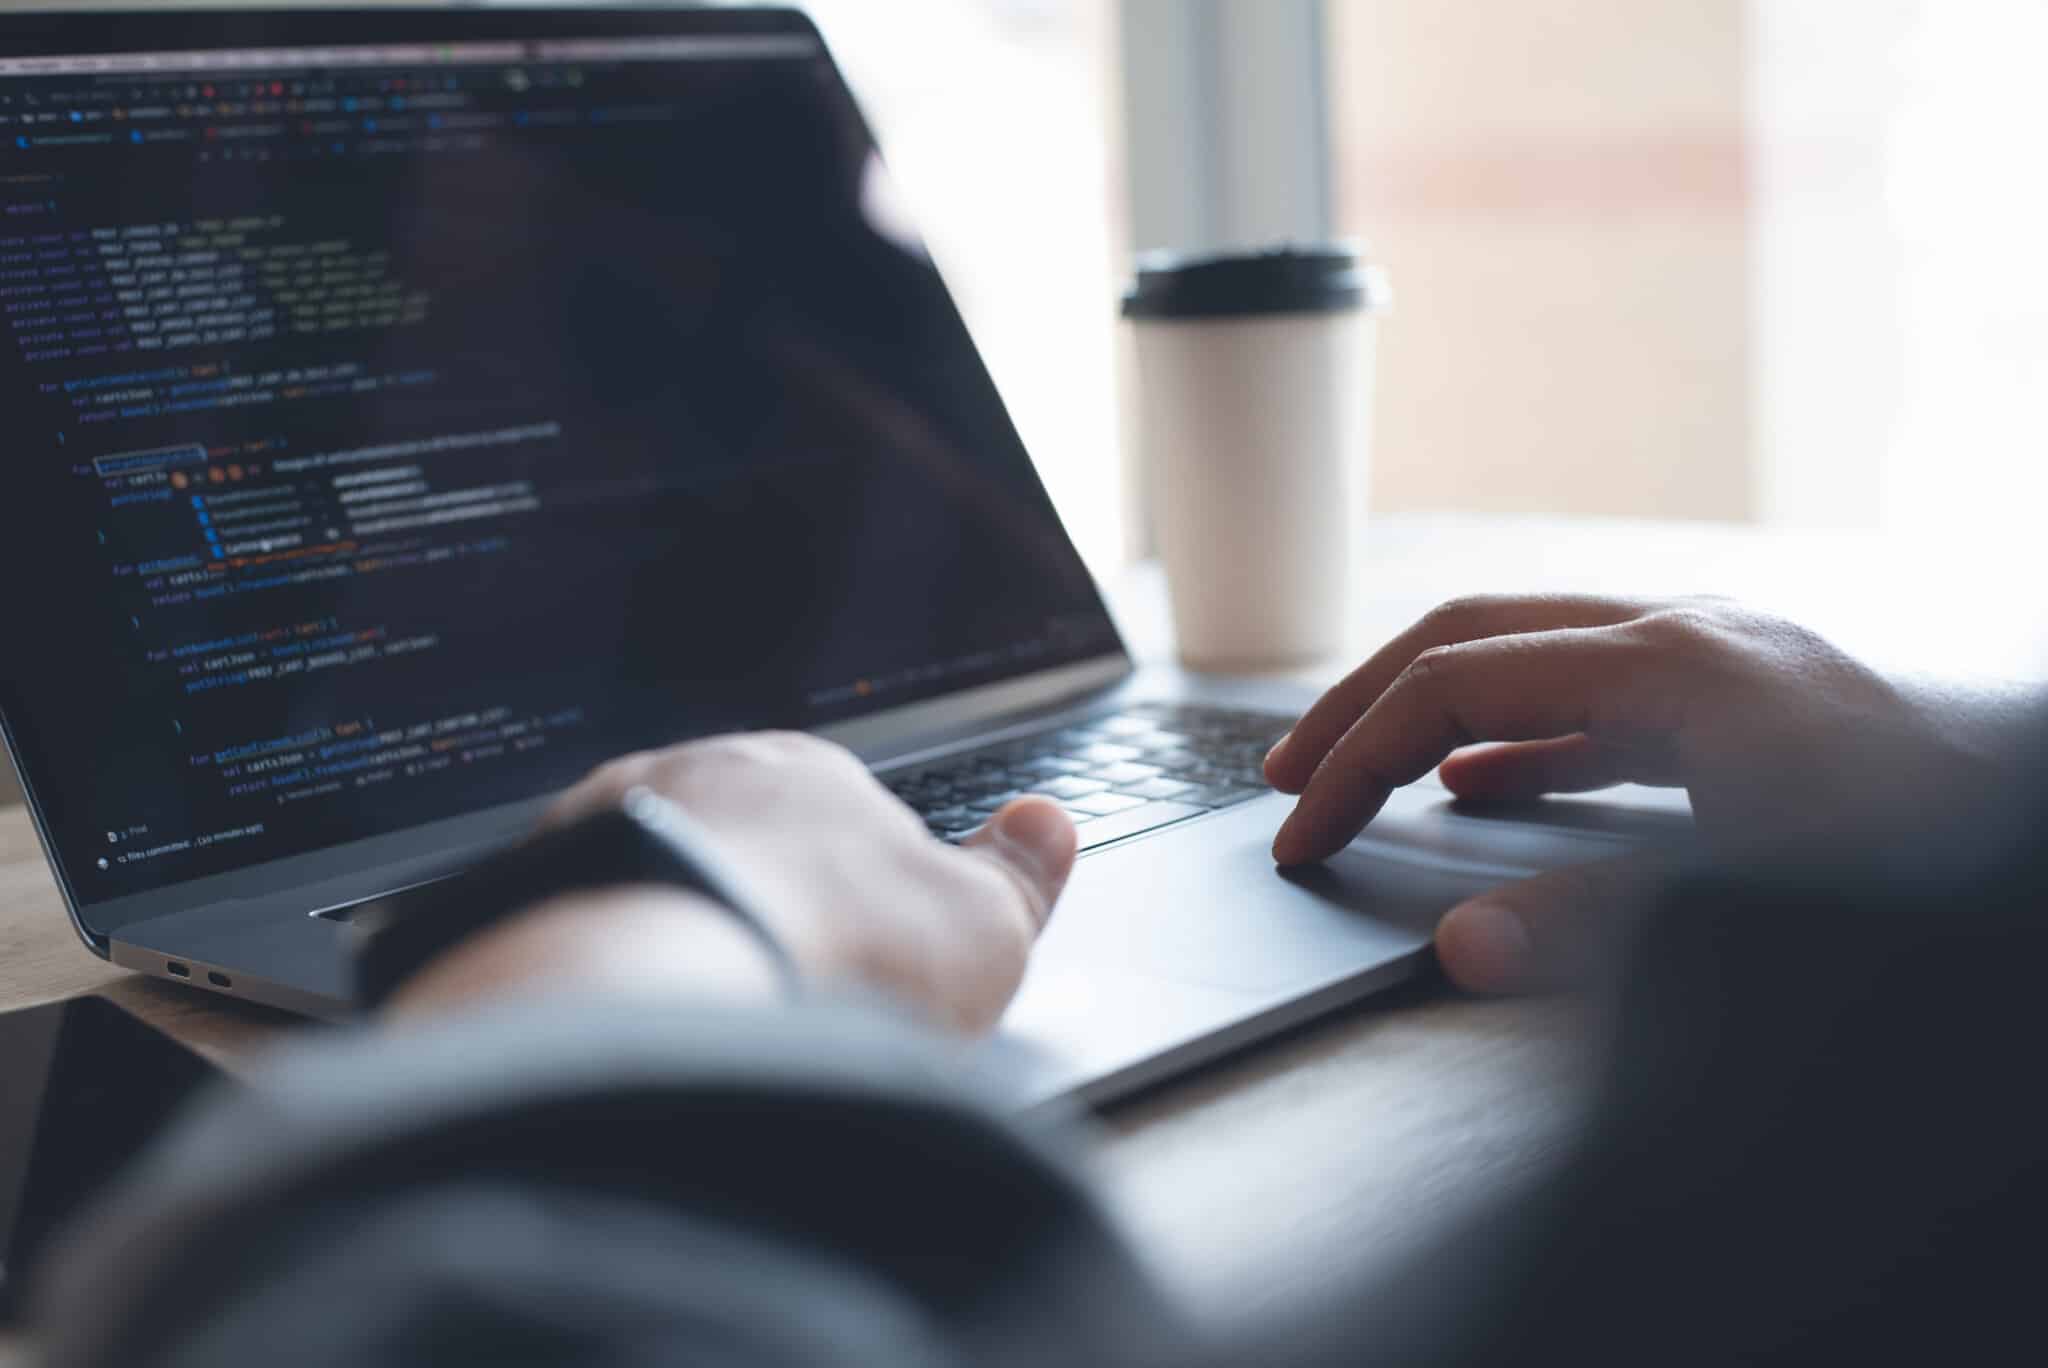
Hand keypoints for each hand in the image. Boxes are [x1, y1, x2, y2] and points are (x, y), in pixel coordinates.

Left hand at [390, 733, 1076, 1032]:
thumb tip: (1050, 824)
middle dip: (755, 911)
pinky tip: (618, 1043)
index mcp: (803, 768)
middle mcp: (686, 778)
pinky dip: (590, 980)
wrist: (663, 1000)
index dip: (860, 896)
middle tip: (781, 1005)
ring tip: (697, 1032)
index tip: (864, 964)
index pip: (840, 817)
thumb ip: (1020, 872)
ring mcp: (589, 834)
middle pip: (732, 845)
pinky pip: (564, 936)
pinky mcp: (509, 904)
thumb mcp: (981, 925)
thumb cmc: (836, 954)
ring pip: (641, 883)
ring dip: (665, 940)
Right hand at [1263, 595, 2031, 992]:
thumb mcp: (1753, 896)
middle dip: (1363, 705)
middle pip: (1472, 638)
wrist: (2042, 826)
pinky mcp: (1743, 704)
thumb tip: (1463, 946)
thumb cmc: (1922, 853)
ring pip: (1530, 660)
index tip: (1300, 836)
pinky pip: (1596, 703)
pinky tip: (1480, 788)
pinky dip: (1519, 741)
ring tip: (1359, 775)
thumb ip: (1598, 922)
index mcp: (1673, 662)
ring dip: (1433, 716)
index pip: (1453, 688)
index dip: (1354, 762)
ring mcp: (1719, 660)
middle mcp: (1687, 634)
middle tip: (1285, 775)